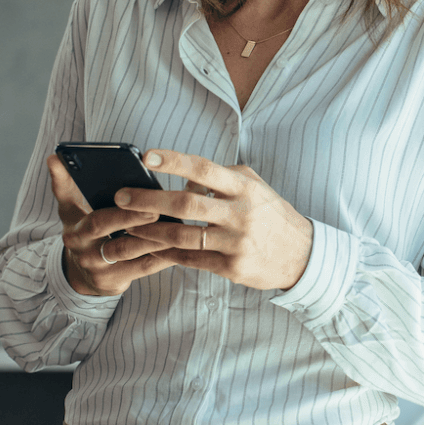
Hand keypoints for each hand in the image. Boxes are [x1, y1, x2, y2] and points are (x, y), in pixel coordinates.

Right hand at [45, 154, 178, 296]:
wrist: (83, 275)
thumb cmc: (85, 232)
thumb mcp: (70, 210)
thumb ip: (64, 184)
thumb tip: (54, 157)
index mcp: (74, 227)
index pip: (90, 213)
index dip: (111, 207)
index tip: (127, 194)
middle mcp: (82, 248)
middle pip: (107, 230)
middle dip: (131, 217)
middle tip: (156, 206)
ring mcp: (97, 268)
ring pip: (129, 249)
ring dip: (154, 236)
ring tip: (177, 222)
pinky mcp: (114, 282)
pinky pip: (144, 267)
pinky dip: (164, 254)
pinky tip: (181, 242)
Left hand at [118, 149, 313, 290]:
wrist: (302, 255)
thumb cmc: (272, 215)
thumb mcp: (255, 188)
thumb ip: (223, 178)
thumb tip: (186, 180)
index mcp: (245, 188)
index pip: (204, 169)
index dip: (174, 161)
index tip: (147, 157)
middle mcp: (241, 213)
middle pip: (186, 204)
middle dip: (148, 201)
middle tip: (121, 197)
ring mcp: (236, 242)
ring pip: (183, 237)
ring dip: (150, 233)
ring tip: (126, 229)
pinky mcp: (232, 267)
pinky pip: (191, 259)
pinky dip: (167, 254)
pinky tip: (150, 249)